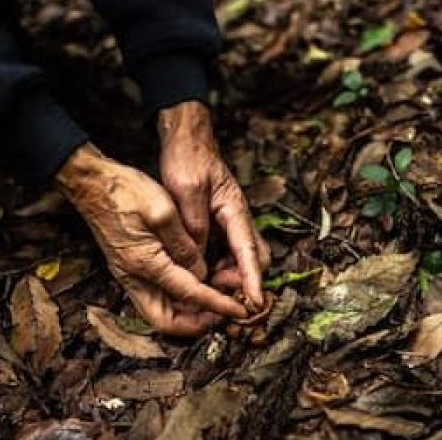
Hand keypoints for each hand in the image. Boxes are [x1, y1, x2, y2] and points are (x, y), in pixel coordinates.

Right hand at [56, 143, 247, 335]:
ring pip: (158, 311)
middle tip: (221, 313)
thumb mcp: (163, 211)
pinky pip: (151, 296)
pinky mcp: (126, 268)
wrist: (90, 185)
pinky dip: (172, 299)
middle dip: (195, 323)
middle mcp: (132, 277)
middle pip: (165, 321)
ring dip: (184, 313)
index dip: (218, 304)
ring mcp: (127, 274)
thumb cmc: (125, 191)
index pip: (189, 294)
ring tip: (211, 301)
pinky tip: (189, 284)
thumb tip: (200, 272)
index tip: (239, 310)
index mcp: (145, 263)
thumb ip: (184, 245)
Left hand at [158, 101, 269, 305]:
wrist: (187, 138)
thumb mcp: (186, 190)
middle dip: (243, 280)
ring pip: (242, 256)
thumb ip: (194, 224)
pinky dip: (220, 264)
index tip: (255, 302)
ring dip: (230, 274)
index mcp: (235, 209)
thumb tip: (198, 260)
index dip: (253, 279)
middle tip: (217, 291)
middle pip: (255, 257)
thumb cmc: (188, 158)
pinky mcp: (220, 222)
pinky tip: (200, 269)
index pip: (250, 250)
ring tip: (206, 284)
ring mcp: (230, 220)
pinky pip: (227, 249)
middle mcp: (238, 217)